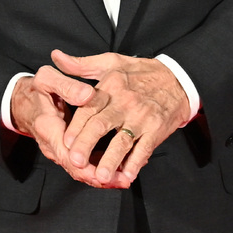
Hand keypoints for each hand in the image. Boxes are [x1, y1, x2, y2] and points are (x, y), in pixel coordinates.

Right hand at [10, 66, 119, 186]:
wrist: (26, 102)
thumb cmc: (37, 90)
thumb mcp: (47, 80)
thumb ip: (67, 86)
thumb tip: (88, 95)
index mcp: (48, 128)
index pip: (67, 155)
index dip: (87, 167)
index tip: (106, 170)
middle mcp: (53, 145)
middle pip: (76, 169)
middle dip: (100, 178)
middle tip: (124, 180)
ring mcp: (60, 150)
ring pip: (81, 170)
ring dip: (102, 177)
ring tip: (125, 178)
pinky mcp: (67, 149)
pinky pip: (83, 163)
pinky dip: (99, 166)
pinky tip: (119, 167)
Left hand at [52, 50, 190, 186]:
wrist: (177, 79)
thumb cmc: (140, 72)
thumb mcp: (110, 62)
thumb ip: (81, 64)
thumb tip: (56, 57)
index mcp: (111, 86)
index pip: (89, 108)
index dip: (76, 126)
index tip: (65, 141)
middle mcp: (125, 102)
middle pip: (102, 126)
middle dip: (86, 145)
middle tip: (75, 162)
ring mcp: (142, 117)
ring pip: (122, 141)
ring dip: (111, 159)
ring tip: (100, 176)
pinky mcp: (156, 129)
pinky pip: (144, 148)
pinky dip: (135, 163)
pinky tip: (127, 175)